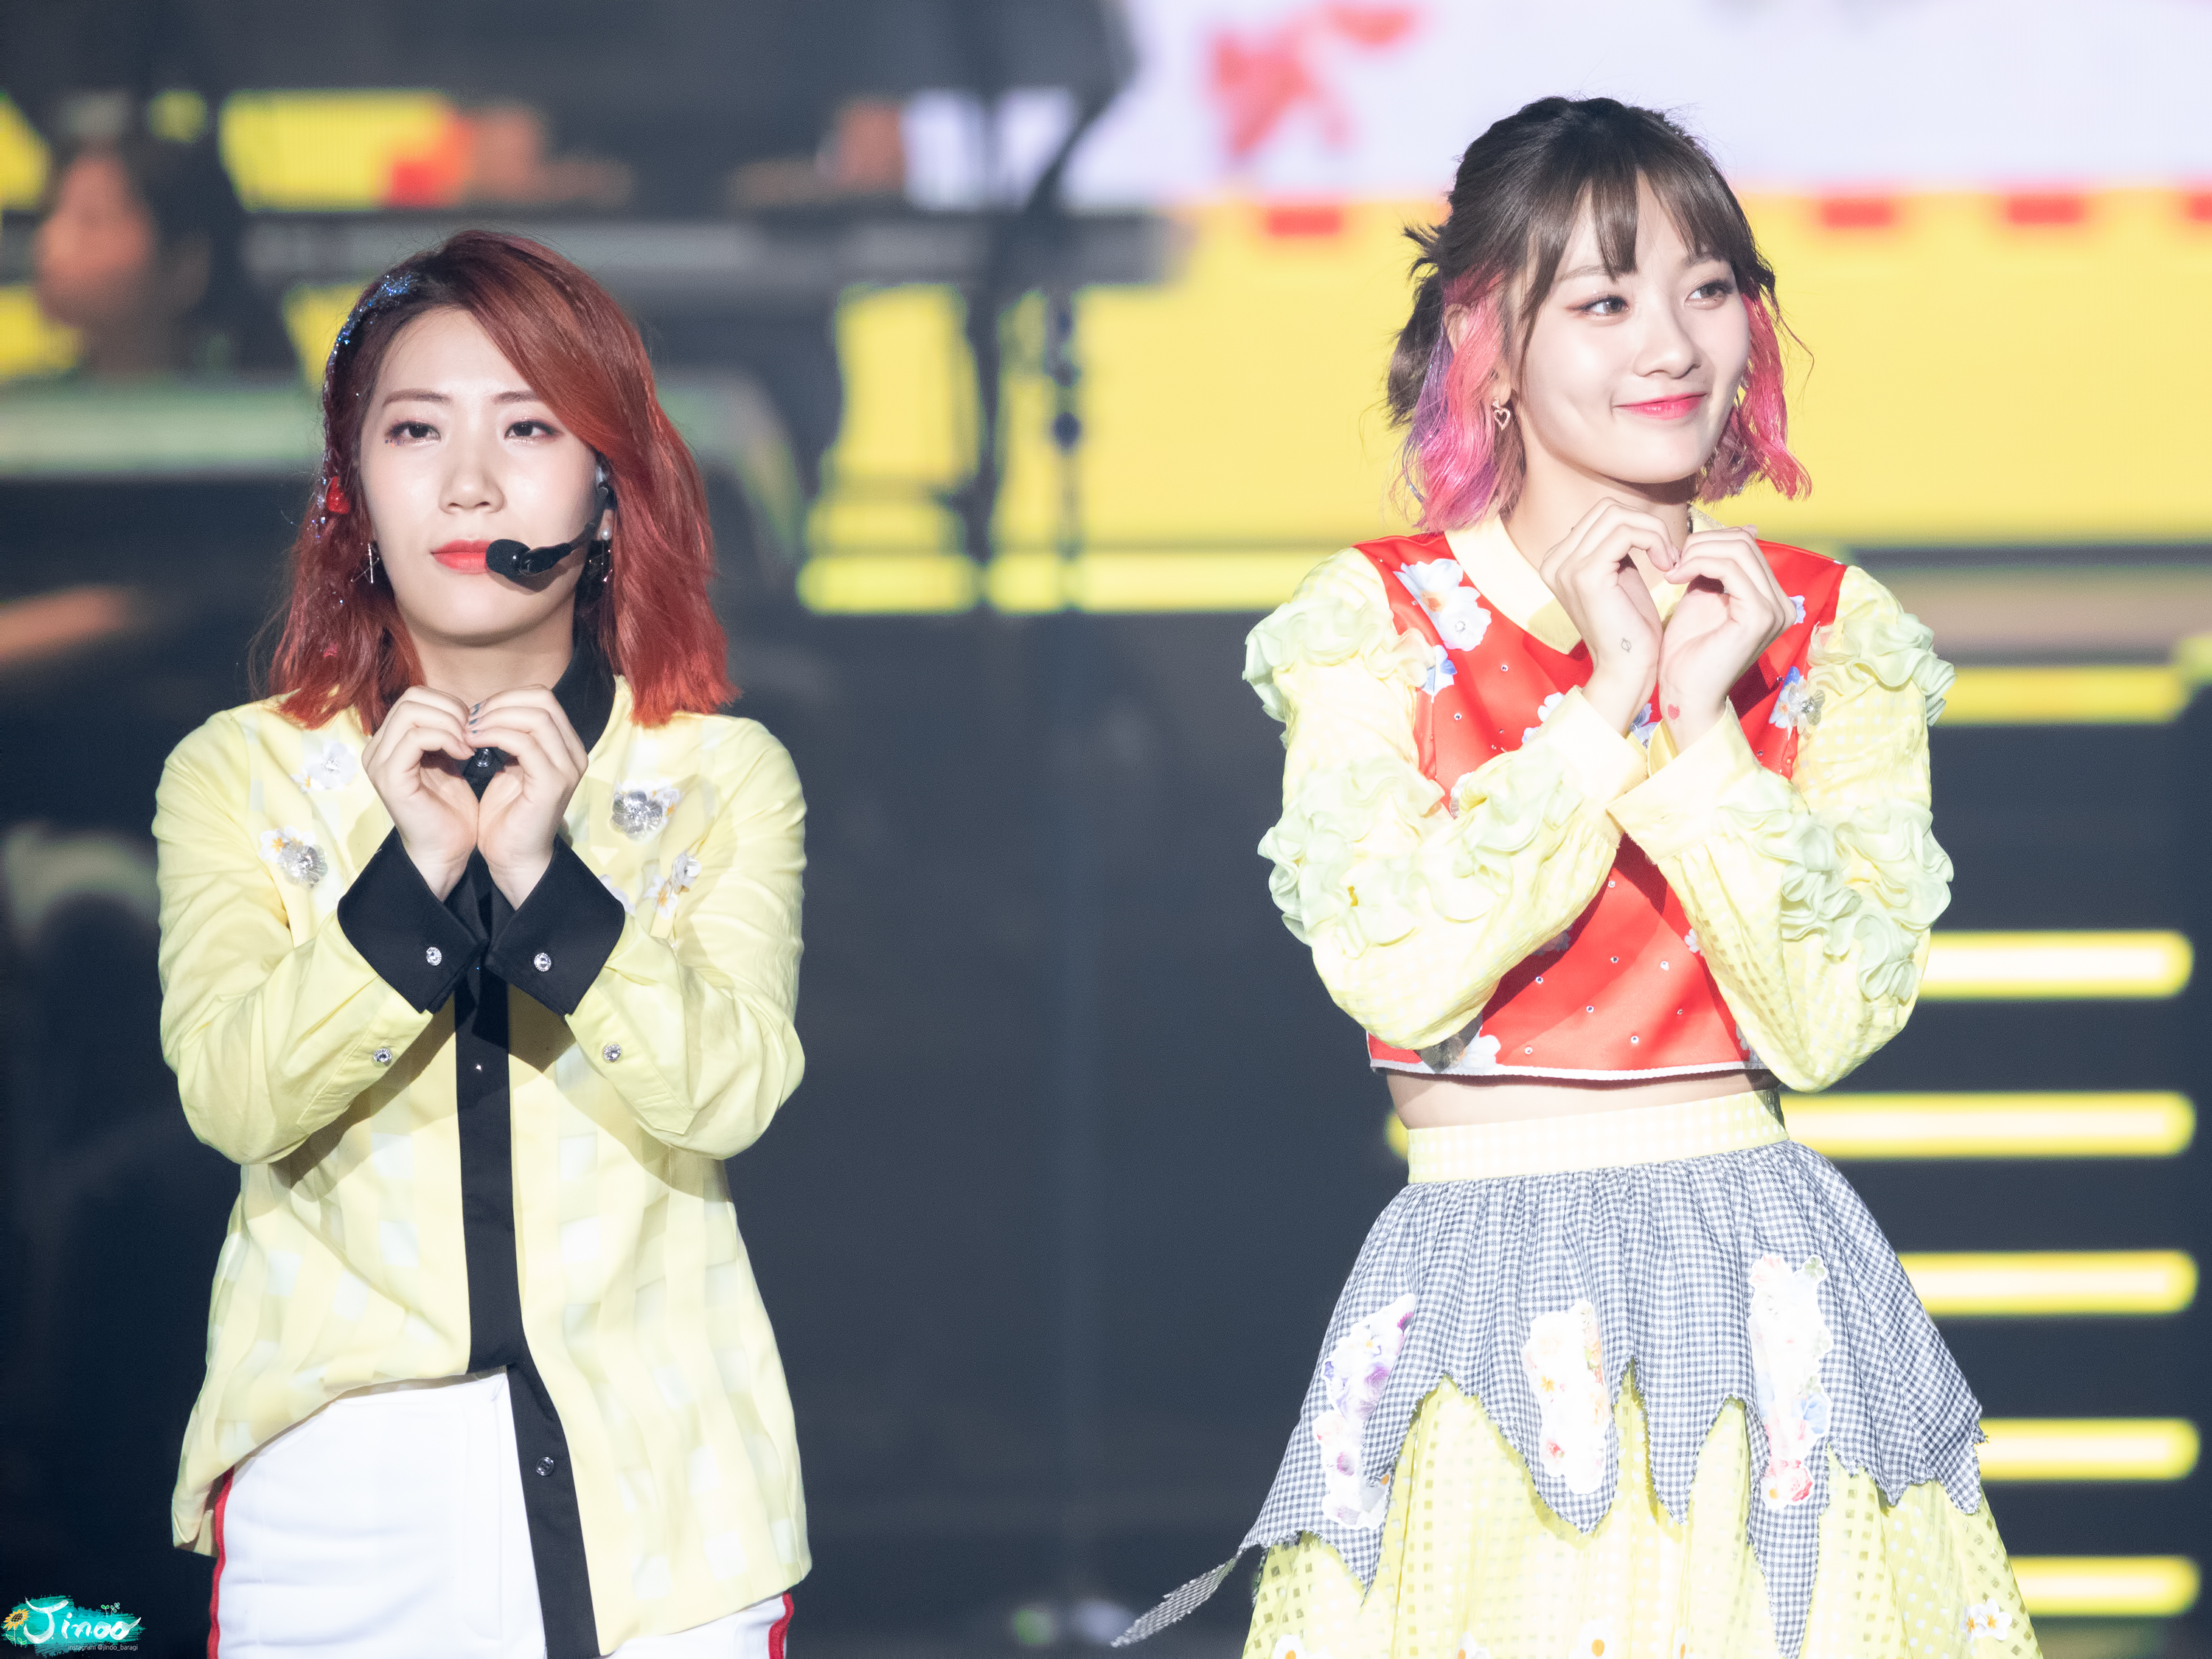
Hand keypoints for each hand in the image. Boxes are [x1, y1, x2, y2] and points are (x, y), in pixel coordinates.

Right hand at [362, 687, 477, 898]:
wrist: (447, 850)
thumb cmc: (451, 809)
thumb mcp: (448, 761)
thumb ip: (445, 733)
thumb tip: (461, 707)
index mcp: (389, 742)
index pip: (414, 698)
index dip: (449, 703)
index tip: (474, 727)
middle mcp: (377, 749)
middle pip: (411, 699)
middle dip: (451, 709)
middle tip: (474, 733)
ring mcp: (379, 763)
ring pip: (412, 713)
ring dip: (450, 723)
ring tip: (469, 745)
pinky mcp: (390, 777)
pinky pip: (416, 738)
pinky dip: (446, 738)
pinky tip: (465, 755)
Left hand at [468, 687, 589, 906]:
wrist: (513, 858)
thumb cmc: (508, 815)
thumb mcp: (511, 767)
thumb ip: (512, 738)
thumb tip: (492, 709)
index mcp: (566, 747)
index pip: (543, 698)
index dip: (507, 698)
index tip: (477, 714)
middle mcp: (574, 754)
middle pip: (543, 700)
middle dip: (501, 703)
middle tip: (471, 719)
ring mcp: (566, 769)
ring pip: (535, 717)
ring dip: (495, 718)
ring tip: (469, 730)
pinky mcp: (551, 784)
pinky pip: (525, 743)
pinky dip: (495, 736)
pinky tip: (472, 742)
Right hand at [1533, 498, 1673, 733]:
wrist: (1626, 670)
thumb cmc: (1630, 629)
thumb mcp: (1620, 578)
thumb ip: (1616, 548)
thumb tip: (1631, 517)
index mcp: (1558, 561)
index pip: (1601, 515)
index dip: (1638, 525)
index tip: (1661, 553)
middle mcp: (1553, 561)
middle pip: (1607, 510)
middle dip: (1646, 525)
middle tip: (1669, 556)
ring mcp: (1566, 567)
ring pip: (1618, 516)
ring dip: (1654, 532)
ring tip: (1670, 560)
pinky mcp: (1585, 574)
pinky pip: (1626, 532)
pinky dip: (1654, 540)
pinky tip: (1666, 565)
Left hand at [1655, 525, 1792, 745]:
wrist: (1683, 693)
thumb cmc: (1688, 651)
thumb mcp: (1703, 596)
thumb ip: (1715, 567)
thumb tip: (1735, 531)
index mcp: (1772, 599)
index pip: (1747, 546)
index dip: (1709, 542)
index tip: (1678, 558)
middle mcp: (1783, 604)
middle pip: (1744, 543)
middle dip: (1702, 544)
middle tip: (1672, 562)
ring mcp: (1775, 610)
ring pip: (1738, 550)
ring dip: (1697, 553)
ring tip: (1672, 571)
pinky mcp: (1759, 616)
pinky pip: (1730, 569)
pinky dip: (1699, 564)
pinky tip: (1675, 578)